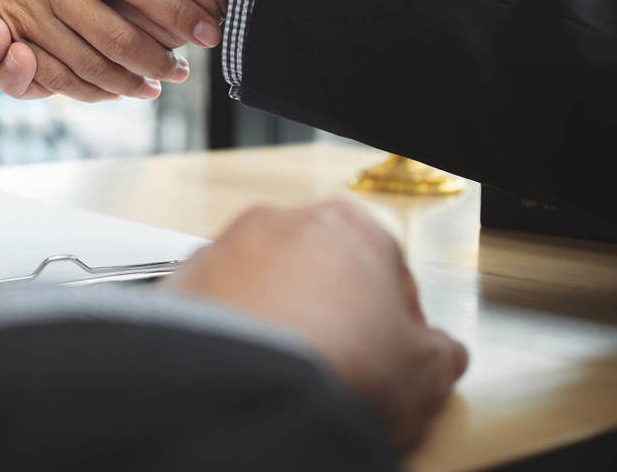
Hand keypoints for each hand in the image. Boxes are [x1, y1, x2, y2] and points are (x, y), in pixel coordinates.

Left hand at [163, 200, 467, 447]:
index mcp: (351, 226)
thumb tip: (438, 356)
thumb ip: (438, 353)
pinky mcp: (178, 283)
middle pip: (317, 270)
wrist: (242, 394)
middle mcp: (281, 222)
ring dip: (275, 322)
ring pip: (261, 286)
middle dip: (328, 314)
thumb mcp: (425, 372)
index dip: (394, 322)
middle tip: (338, 367)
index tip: (391, 356)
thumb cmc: (333, 370)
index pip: (387, 269)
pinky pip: (215, 310)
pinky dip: (227, 337)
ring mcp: (223, 248)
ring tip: (287, 377)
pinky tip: (245, 374)